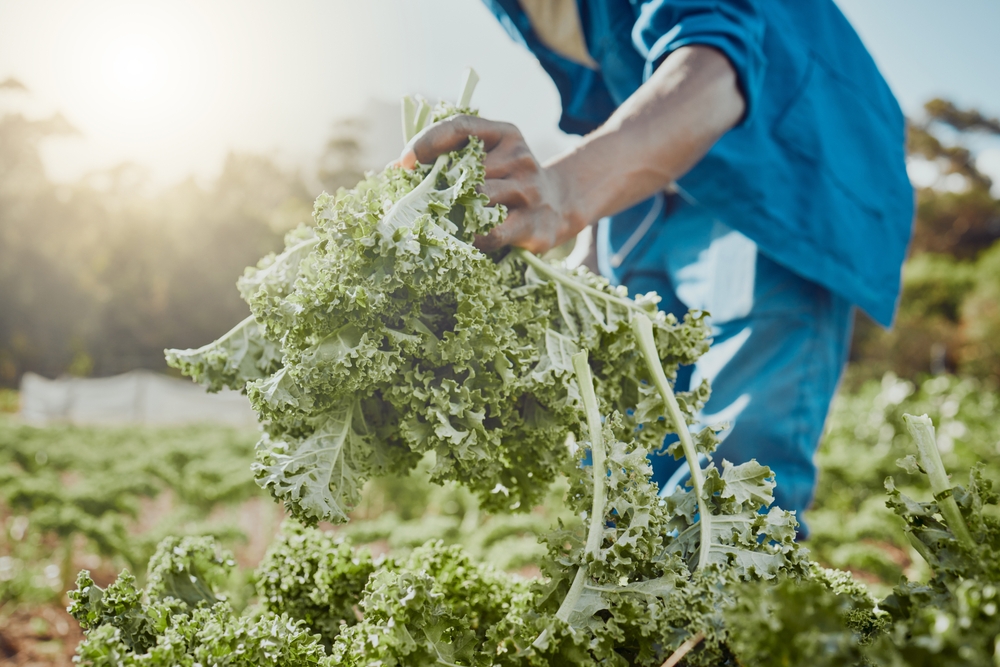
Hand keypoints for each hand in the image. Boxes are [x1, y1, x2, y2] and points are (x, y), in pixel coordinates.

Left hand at [395, 115, 581, 253]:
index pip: (461, 127)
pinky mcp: (535, 224)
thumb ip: (451, 158)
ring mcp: (530, 190)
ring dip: (454, 214)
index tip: (405, 162)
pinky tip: (466, 240)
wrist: (560, 205)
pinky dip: (473, 238)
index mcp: (505, 134)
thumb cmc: (507, 181)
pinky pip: (493, 233)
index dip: (428, 142)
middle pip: (466, 171)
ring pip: (478, 201)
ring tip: (442, 223)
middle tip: (420, 204)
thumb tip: (397, 168)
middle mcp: (521, 157)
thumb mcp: (489, 159)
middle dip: (438, 188)